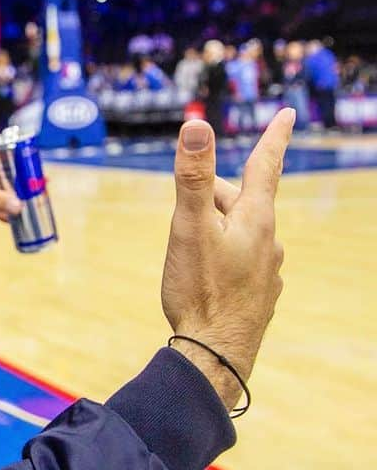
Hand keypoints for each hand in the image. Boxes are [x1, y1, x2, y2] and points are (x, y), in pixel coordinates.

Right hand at [160, 111, 292, 408]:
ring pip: (241, 234)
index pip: (265, 166)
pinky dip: (224, 259)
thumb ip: (194, 176)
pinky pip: (242, 264)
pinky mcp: (259, 297)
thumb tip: (197, 125)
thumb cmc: (200, 290)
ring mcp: (267, 271)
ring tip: (190, 249)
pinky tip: (208, 279)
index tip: (288, 115)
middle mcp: (269, 241)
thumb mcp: (189, 227)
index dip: (274, 137)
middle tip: (181, 210)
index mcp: (255, 219)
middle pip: (242, 203)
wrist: (215, 354)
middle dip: (215, 196)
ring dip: (218, 230)